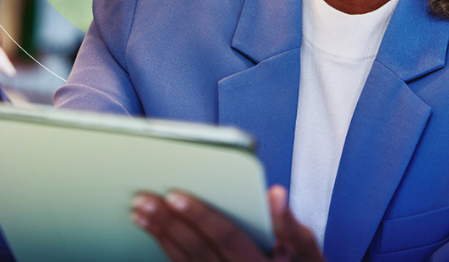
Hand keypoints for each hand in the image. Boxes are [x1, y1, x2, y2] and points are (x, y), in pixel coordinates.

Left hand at [130, 185, 323, 261]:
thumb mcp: (309, 253)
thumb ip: (291, 225)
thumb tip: (274, 194)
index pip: (226, 237)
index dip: (201, 216)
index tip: (175, 195)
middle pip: (198, 251)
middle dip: (169, 224)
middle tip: (143, 199)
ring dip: (161, 237)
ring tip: (140, 213)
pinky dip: (167, 251)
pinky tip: (155, 234)